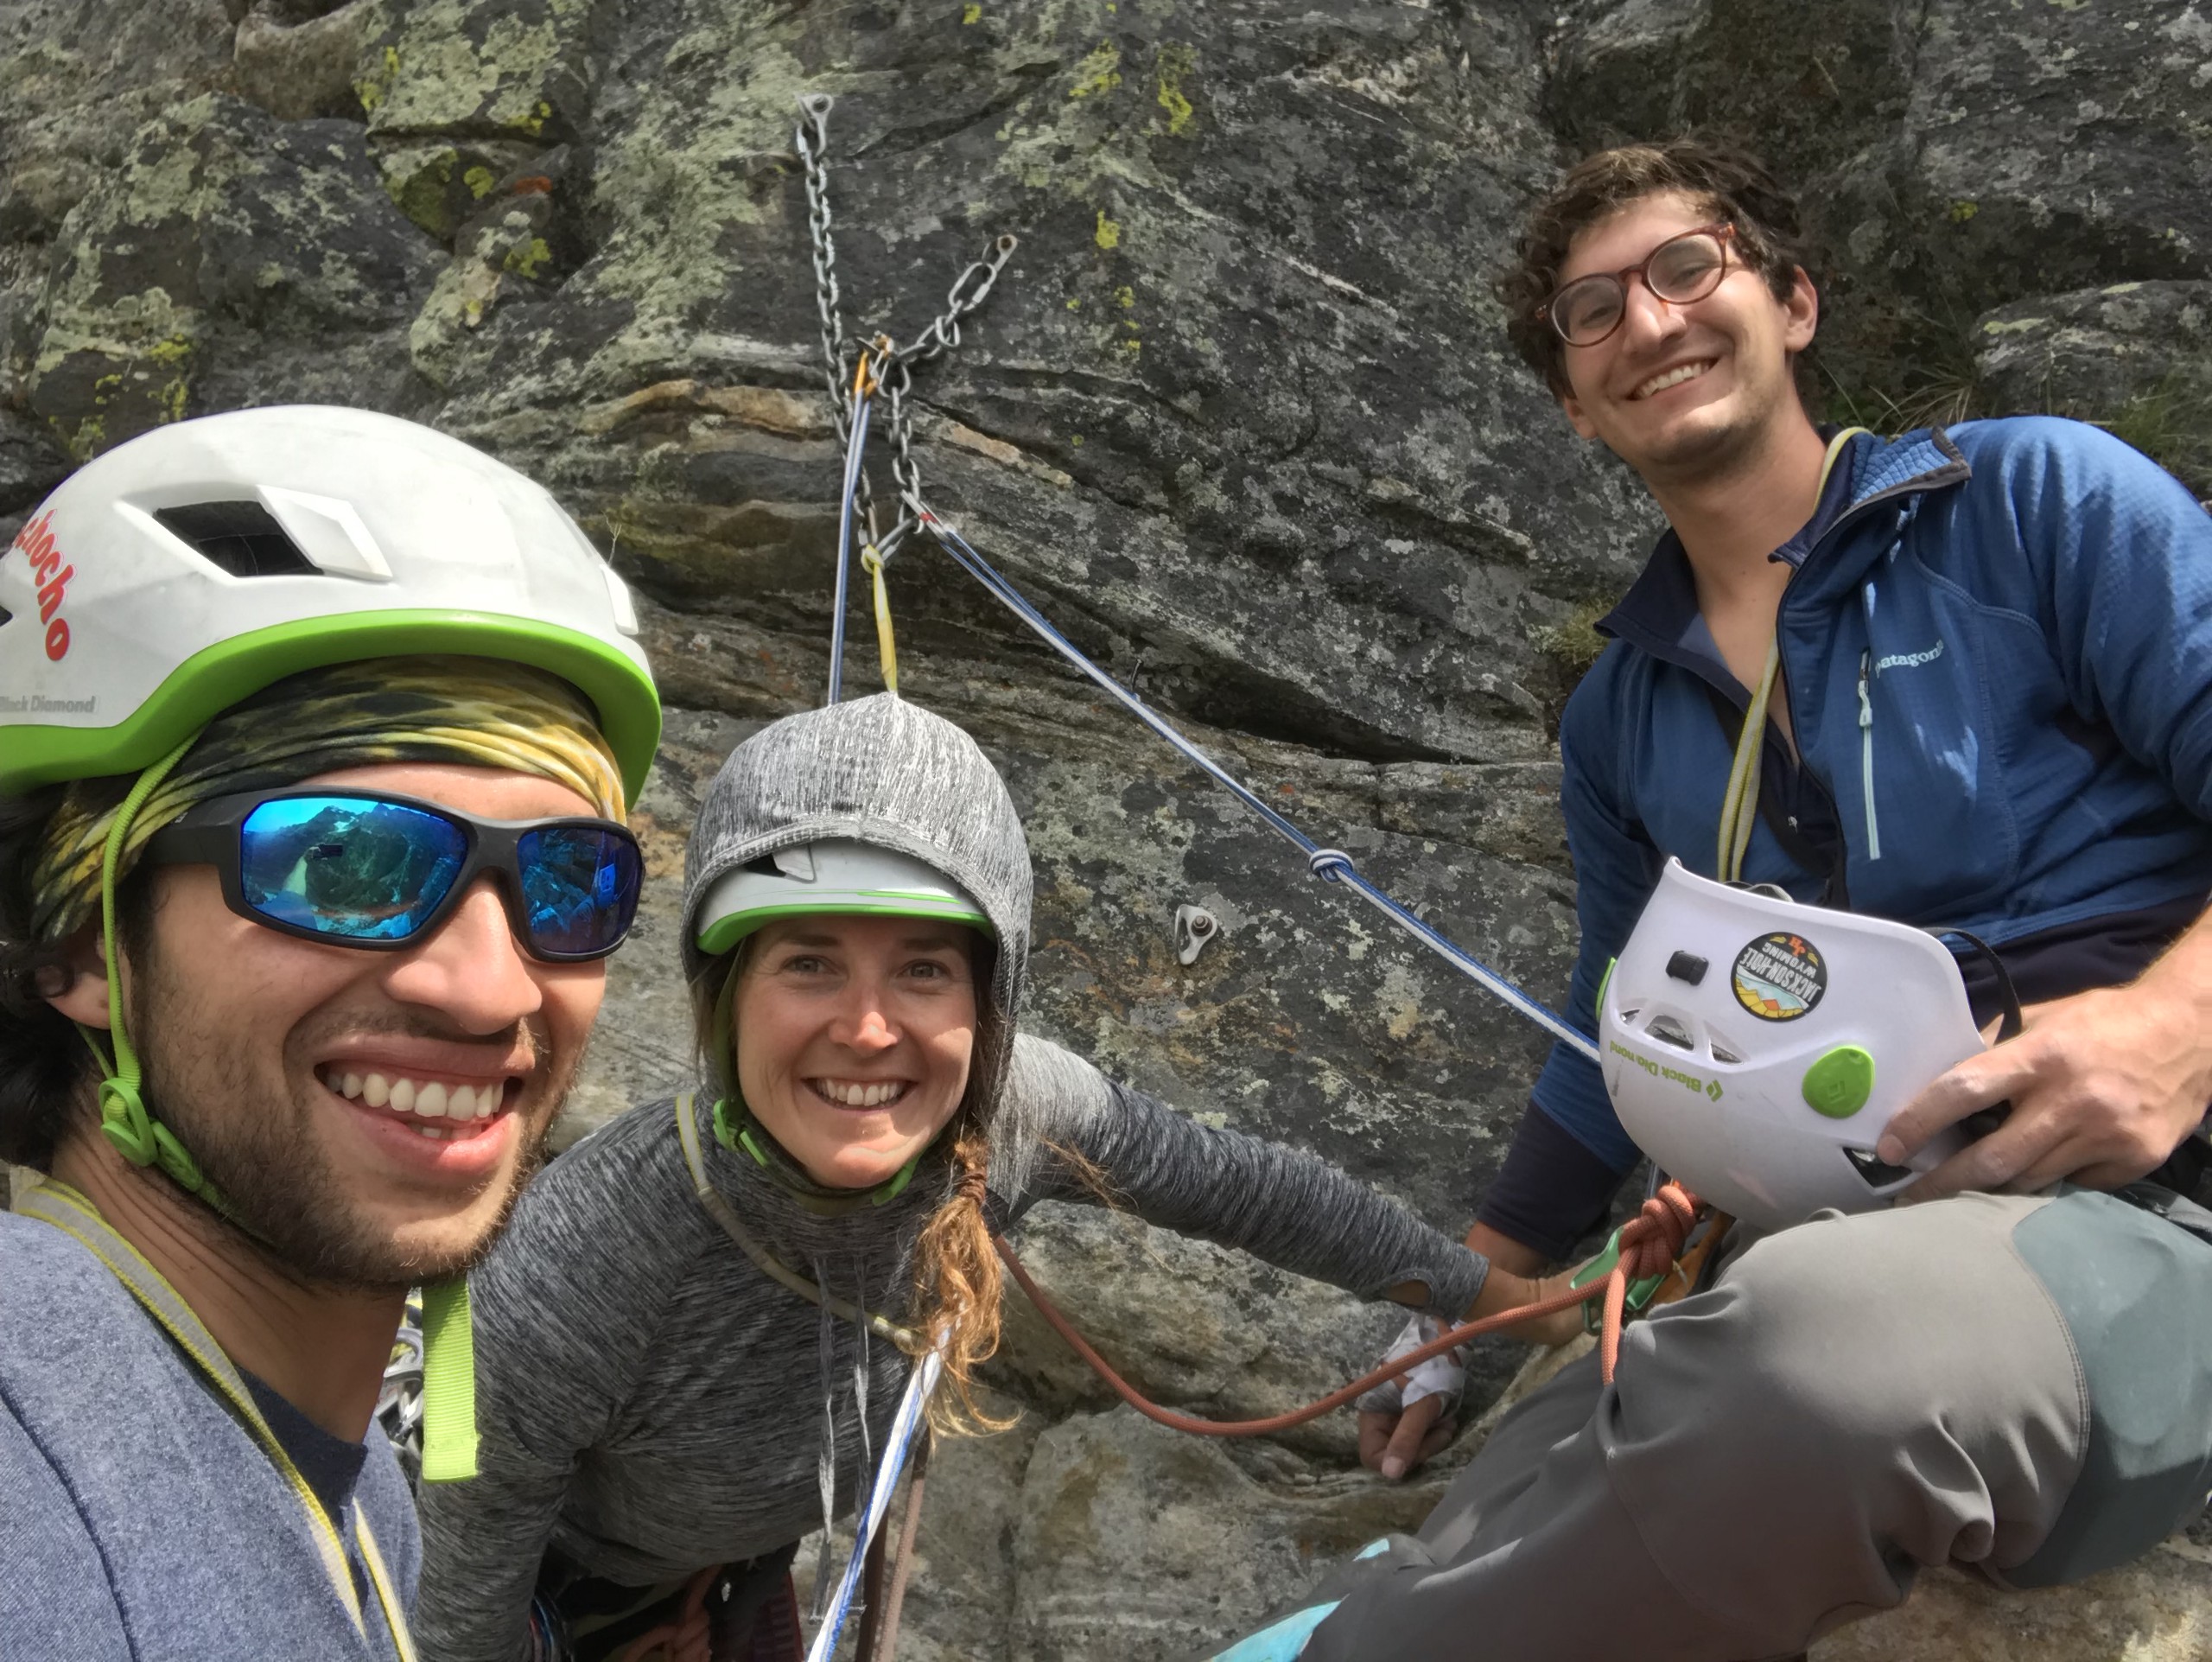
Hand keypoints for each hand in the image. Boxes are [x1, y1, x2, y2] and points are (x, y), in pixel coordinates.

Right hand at [1356, 1265, 1587, 1480]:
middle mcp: (1379, 1414)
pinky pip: (1420, 1432)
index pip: (1373, 1457)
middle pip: (1394, 1451)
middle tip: (1442, 1429)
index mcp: (1371, 1411)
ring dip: (1430, 1437)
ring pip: (1409, 1443)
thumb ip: (1407, 1439)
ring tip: (1446, 1420)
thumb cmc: (1432, 1366)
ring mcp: (1395, 1412)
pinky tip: (1445, 1416)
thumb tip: (1391, 1477)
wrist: (1448, 1335)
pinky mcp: (1410, 1408)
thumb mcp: (1421, 1404)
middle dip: (1420, 1445)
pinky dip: (1433, 1429)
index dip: (1399, 1458)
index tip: (1424, 1445)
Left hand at [1879, 979, 2211, 1199]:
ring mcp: (2108, 1135)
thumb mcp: (2046, 1019)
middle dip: (1943, 1183)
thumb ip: (1997, 1049)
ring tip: (1963, 1191)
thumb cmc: (2107, 1022)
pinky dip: (2049, 1180)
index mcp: (2042, 1055)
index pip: (1963, 1090)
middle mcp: (2074, 1099)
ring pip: (2029, 1180)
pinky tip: (2039, 1169)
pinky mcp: (2135, 1160)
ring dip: (1992, 1189)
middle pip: (1992, 1159)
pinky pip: (2073, 1185)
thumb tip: (1940, 1077)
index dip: (1919, 1121)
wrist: (2195, 1032)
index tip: (1889, 1147)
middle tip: (1911, 1198)